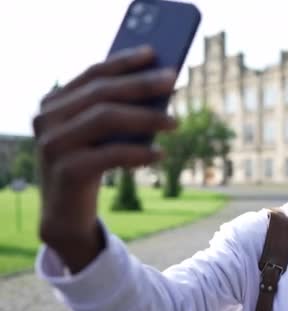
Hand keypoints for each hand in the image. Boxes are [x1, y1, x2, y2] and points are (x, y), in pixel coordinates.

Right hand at [33, 46, 176, 272]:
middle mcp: (48, 119)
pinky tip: (160, 155)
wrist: (67, 215)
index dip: (124, 62)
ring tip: (175, 123)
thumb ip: (118, 111)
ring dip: (146, 117)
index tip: (154, 53)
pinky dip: (139, 153)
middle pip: (102, 93)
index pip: (93, 74)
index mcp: (54, 103)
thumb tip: (161, 87)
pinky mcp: (66, 171)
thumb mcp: (101, 135)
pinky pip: (110, 154)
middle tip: (173, 81)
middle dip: (141, 85)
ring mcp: (53, 144)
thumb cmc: (91, 165)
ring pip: (105, 118)